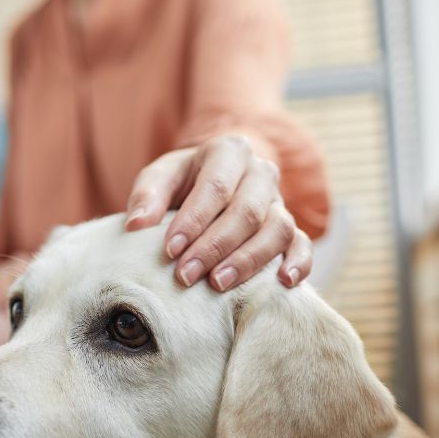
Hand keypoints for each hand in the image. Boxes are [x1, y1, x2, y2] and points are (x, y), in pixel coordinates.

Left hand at [125, 135, 311, 290]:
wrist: (211, 184)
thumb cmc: (182, 183)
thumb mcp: (160, 178)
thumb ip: (147, 196)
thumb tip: (136, 225)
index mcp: (229, 152)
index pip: (217, 186)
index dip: (194, 220)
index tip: (170, 250)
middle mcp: (260, 173)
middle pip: (248, 211)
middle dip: (215, 247)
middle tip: (186, 275)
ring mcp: (279, 201)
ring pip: (278, 229)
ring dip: (248, 260)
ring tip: (217, 285)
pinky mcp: (290, 228)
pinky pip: (302, 243)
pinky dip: (299, 262)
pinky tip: (283, 283)